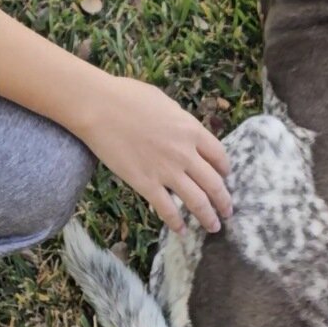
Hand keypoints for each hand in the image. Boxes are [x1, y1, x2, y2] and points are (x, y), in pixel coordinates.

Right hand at [78, 75, 231, 235]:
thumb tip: (184, 131)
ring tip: (213, 227)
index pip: (219, 156)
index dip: (225, 170)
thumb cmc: (127, 96)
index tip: (225, 177)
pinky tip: (180, 229)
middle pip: (214, 184)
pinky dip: (176, 223)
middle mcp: (185, 153)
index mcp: (191, 129)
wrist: (99, 107)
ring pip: (197, 202)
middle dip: (224, 201)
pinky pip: (167, 210)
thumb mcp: (164, 102)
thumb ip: (180, 121)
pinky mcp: (146, 184)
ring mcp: (166, 171)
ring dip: (208, 217)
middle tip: (227, 211)